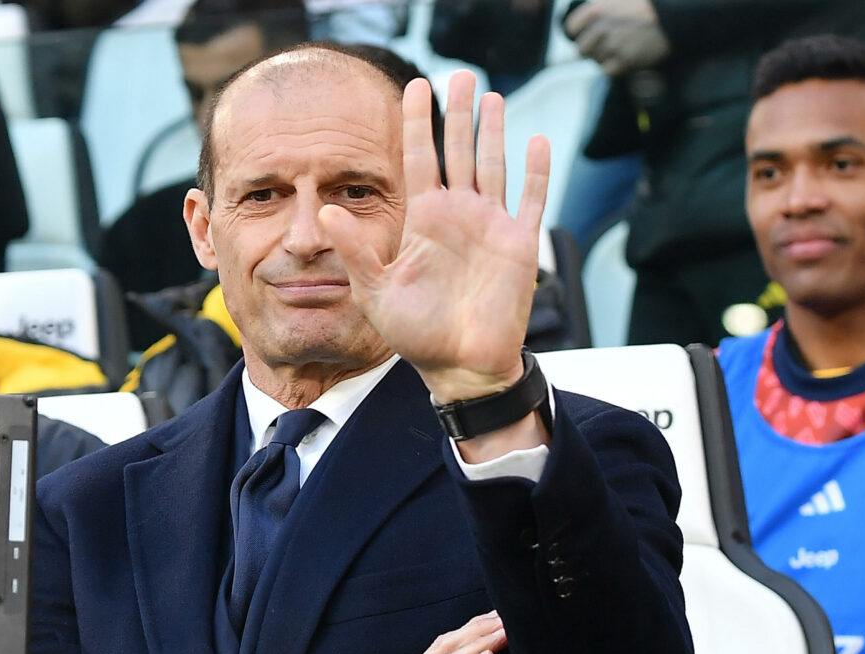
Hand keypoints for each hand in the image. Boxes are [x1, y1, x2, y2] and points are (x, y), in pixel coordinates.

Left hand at [322, 71, 550, 402]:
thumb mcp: (377, 292)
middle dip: (459, 113)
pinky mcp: (519, 247)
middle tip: (461, 75)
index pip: (420, 159)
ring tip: (491, 95)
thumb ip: (355, 251)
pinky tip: (537, 142)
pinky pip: (530, 202)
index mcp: (424, 222)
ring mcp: (490, 228)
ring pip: (494, 166)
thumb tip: (327, 211)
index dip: (418, 123)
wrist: (459, 367)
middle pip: (459, 151)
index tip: (415, 87)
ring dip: (493, 131)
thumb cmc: (417, 335)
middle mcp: (458, 216)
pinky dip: (536, 173)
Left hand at [565, 0, 669, 75]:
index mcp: (598, 9)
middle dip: (589, 49)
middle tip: (602, 46)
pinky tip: (624, 59)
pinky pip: (608, 71)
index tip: (583, 34)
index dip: (577, 32)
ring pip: (595, 61)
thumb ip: (602, 7)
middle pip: (581, 49)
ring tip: (619, 49)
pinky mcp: (625, 61)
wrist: (674, 17)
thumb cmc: (648, 4)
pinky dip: (614, 68)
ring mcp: (613, 46)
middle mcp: (602, 28)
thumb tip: (588, 22)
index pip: (572, 27)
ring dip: (604, 58)